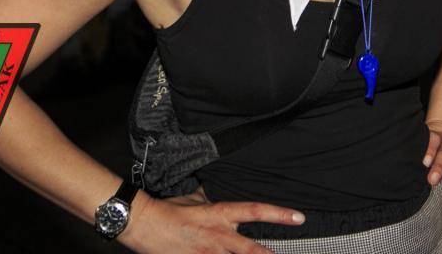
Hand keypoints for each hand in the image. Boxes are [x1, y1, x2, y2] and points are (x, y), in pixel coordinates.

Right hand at [125, 192, 304, 253]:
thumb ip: (210, 200)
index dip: (279, 214)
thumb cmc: (168, 209)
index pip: (256, 210)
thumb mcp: (194, 198)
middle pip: (251, 249)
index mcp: (220, 214)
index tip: (299, 217)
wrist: (142, 222)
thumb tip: (214, 193)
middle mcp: (217, 236)